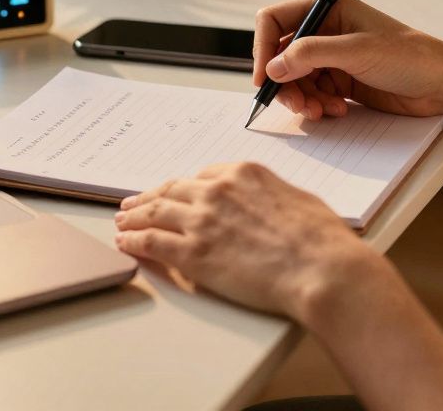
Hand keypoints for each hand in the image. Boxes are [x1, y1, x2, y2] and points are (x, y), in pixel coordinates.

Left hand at [114, 161, 382, 320]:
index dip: (182, 188)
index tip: (173, 194)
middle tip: (133, 205)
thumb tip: (265, 205)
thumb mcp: (296, 200)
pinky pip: (152, 242)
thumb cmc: (321, 239)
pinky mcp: (192, 253)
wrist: (320, 268)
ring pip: (155, 213)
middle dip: (149, 197)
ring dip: (134, 218)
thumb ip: (270, 196)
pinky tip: (126, 243)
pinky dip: (134, 241)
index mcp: (243, 174)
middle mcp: (216, 192)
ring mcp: (201, 221)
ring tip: (122, 223)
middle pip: (172, 191)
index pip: (201, 177)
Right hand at [253, 0, 442, 120]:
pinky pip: (312, 93)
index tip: (263, 77)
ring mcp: (332, 57)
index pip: (276, 21)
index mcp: (328, 8)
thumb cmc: (411, 56)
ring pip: (294, 78)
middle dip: (284, 81)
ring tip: (320, 111)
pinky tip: (336, 110)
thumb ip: (311, 54)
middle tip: (297, 104)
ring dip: (301, 98)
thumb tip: (273, 66)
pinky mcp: (341, 80)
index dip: (263, 47)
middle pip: (281, 55)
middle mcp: (326, 30)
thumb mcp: (357, 51)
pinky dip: (316, 105)